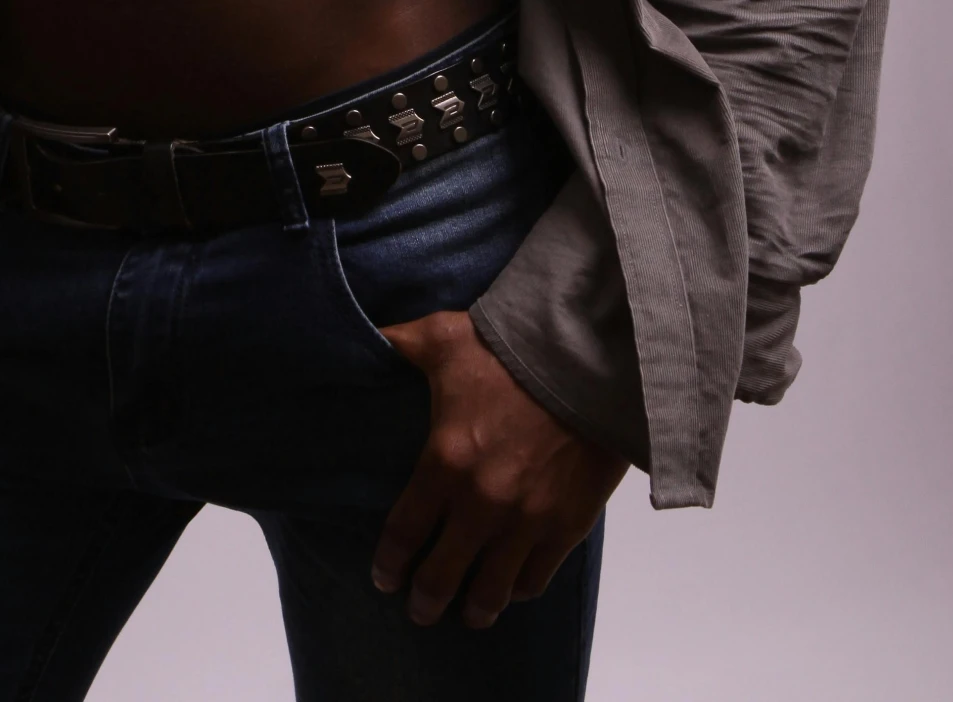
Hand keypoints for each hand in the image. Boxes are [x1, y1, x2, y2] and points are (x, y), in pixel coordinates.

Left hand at [371, 311, 625, 627]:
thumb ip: (400, 345)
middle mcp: (480, 504)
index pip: (404, 532)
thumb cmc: (509, 349)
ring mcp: (525, 522)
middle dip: (426, 600)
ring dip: (474, 609)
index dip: (390, 563)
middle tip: (420, 610)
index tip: (384, 579)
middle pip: (442, 575)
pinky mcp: (566, 527)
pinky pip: (535, 578)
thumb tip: (364, 338)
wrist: (587, 360)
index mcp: (444, 461)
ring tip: (467, 614)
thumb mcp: (443, 338)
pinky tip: (509, 588)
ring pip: (491, 591)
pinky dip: (518, 588)